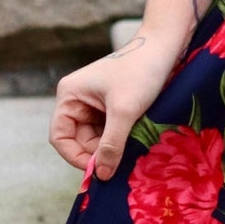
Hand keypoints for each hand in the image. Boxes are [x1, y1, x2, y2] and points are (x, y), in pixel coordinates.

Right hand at [50, 31, 181, 179]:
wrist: (164, 48)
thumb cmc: (141, 72)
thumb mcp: (124, 111)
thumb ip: (111, 144)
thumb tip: (101, 175)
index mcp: (70, 95)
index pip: (60, 137)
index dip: (75, 156)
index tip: (98, 171)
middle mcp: (77, 100)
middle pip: (78, 140)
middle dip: (97, 153)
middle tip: (120, 163)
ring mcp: (94, 103)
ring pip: (96, 138)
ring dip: (110, 147)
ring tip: (131, 149)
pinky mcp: (111, 106)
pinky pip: (109, 131)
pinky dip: (119, 140)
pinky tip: (134, 141)